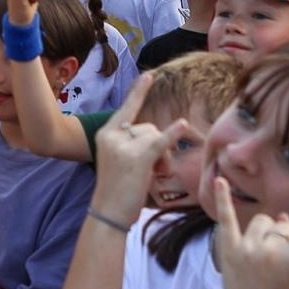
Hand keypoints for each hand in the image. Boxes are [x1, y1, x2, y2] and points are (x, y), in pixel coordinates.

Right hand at [89, 75, 190, 225]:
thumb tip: (159, 139)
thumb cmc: (116, 190)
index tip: (149, 75)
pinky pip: (160, 143)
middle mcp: (112, 135)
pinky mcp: (138, 158)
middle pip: (147, 127)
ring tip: (156, 175)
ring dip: (163, 156)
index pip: (126, 109)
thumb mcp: (118, 160)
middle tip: (156, 170)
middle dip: (157, 145)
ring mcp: (124, 146)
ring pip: (155, 136)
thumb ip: (132, 144)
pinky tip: (182, 125)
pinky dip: (173, 134)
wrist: (108, 213)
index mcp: (105, 134)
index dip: (139, 93)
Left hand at [215, 167, 288, 288]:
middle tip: (279, 257)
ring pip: (260, 222)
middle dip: (283, 235)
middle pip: (281, 225)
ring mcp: (249, 250)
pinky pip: (227, 219)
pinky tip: (219, 181)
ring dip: (263, 232)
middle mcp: (274, 252)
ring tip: (261, 255)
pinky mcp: (228, 252)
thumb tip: (284, 220)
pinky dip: (222, 199)